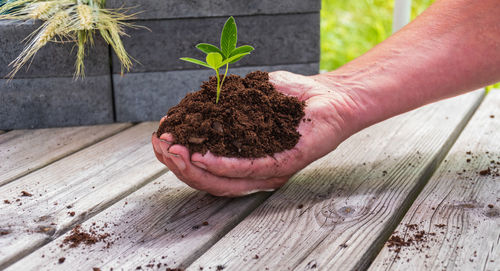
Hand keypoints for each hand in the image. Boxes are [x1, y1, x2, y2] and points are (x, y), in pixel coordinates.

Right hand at [151, 71, 358, 196]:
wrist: (330, 95)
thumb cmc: (291, 97)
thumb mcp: (246, 97)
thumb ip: (220, 105)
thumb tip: (186, 110)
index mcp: (241, 158)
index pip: (203, 166)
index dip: (177, 154)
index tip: (160, 136)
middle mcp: (252, 170)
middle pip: (207, 179)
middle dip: (178, 164)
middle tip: (162, 146)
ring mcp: (267, 171)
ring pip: (223, 181)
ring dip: (194, 167)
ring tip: (174, 151)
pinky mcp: (283, 165)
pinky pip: (249, 170)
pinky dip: (222, 165)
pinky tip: (201, 156)